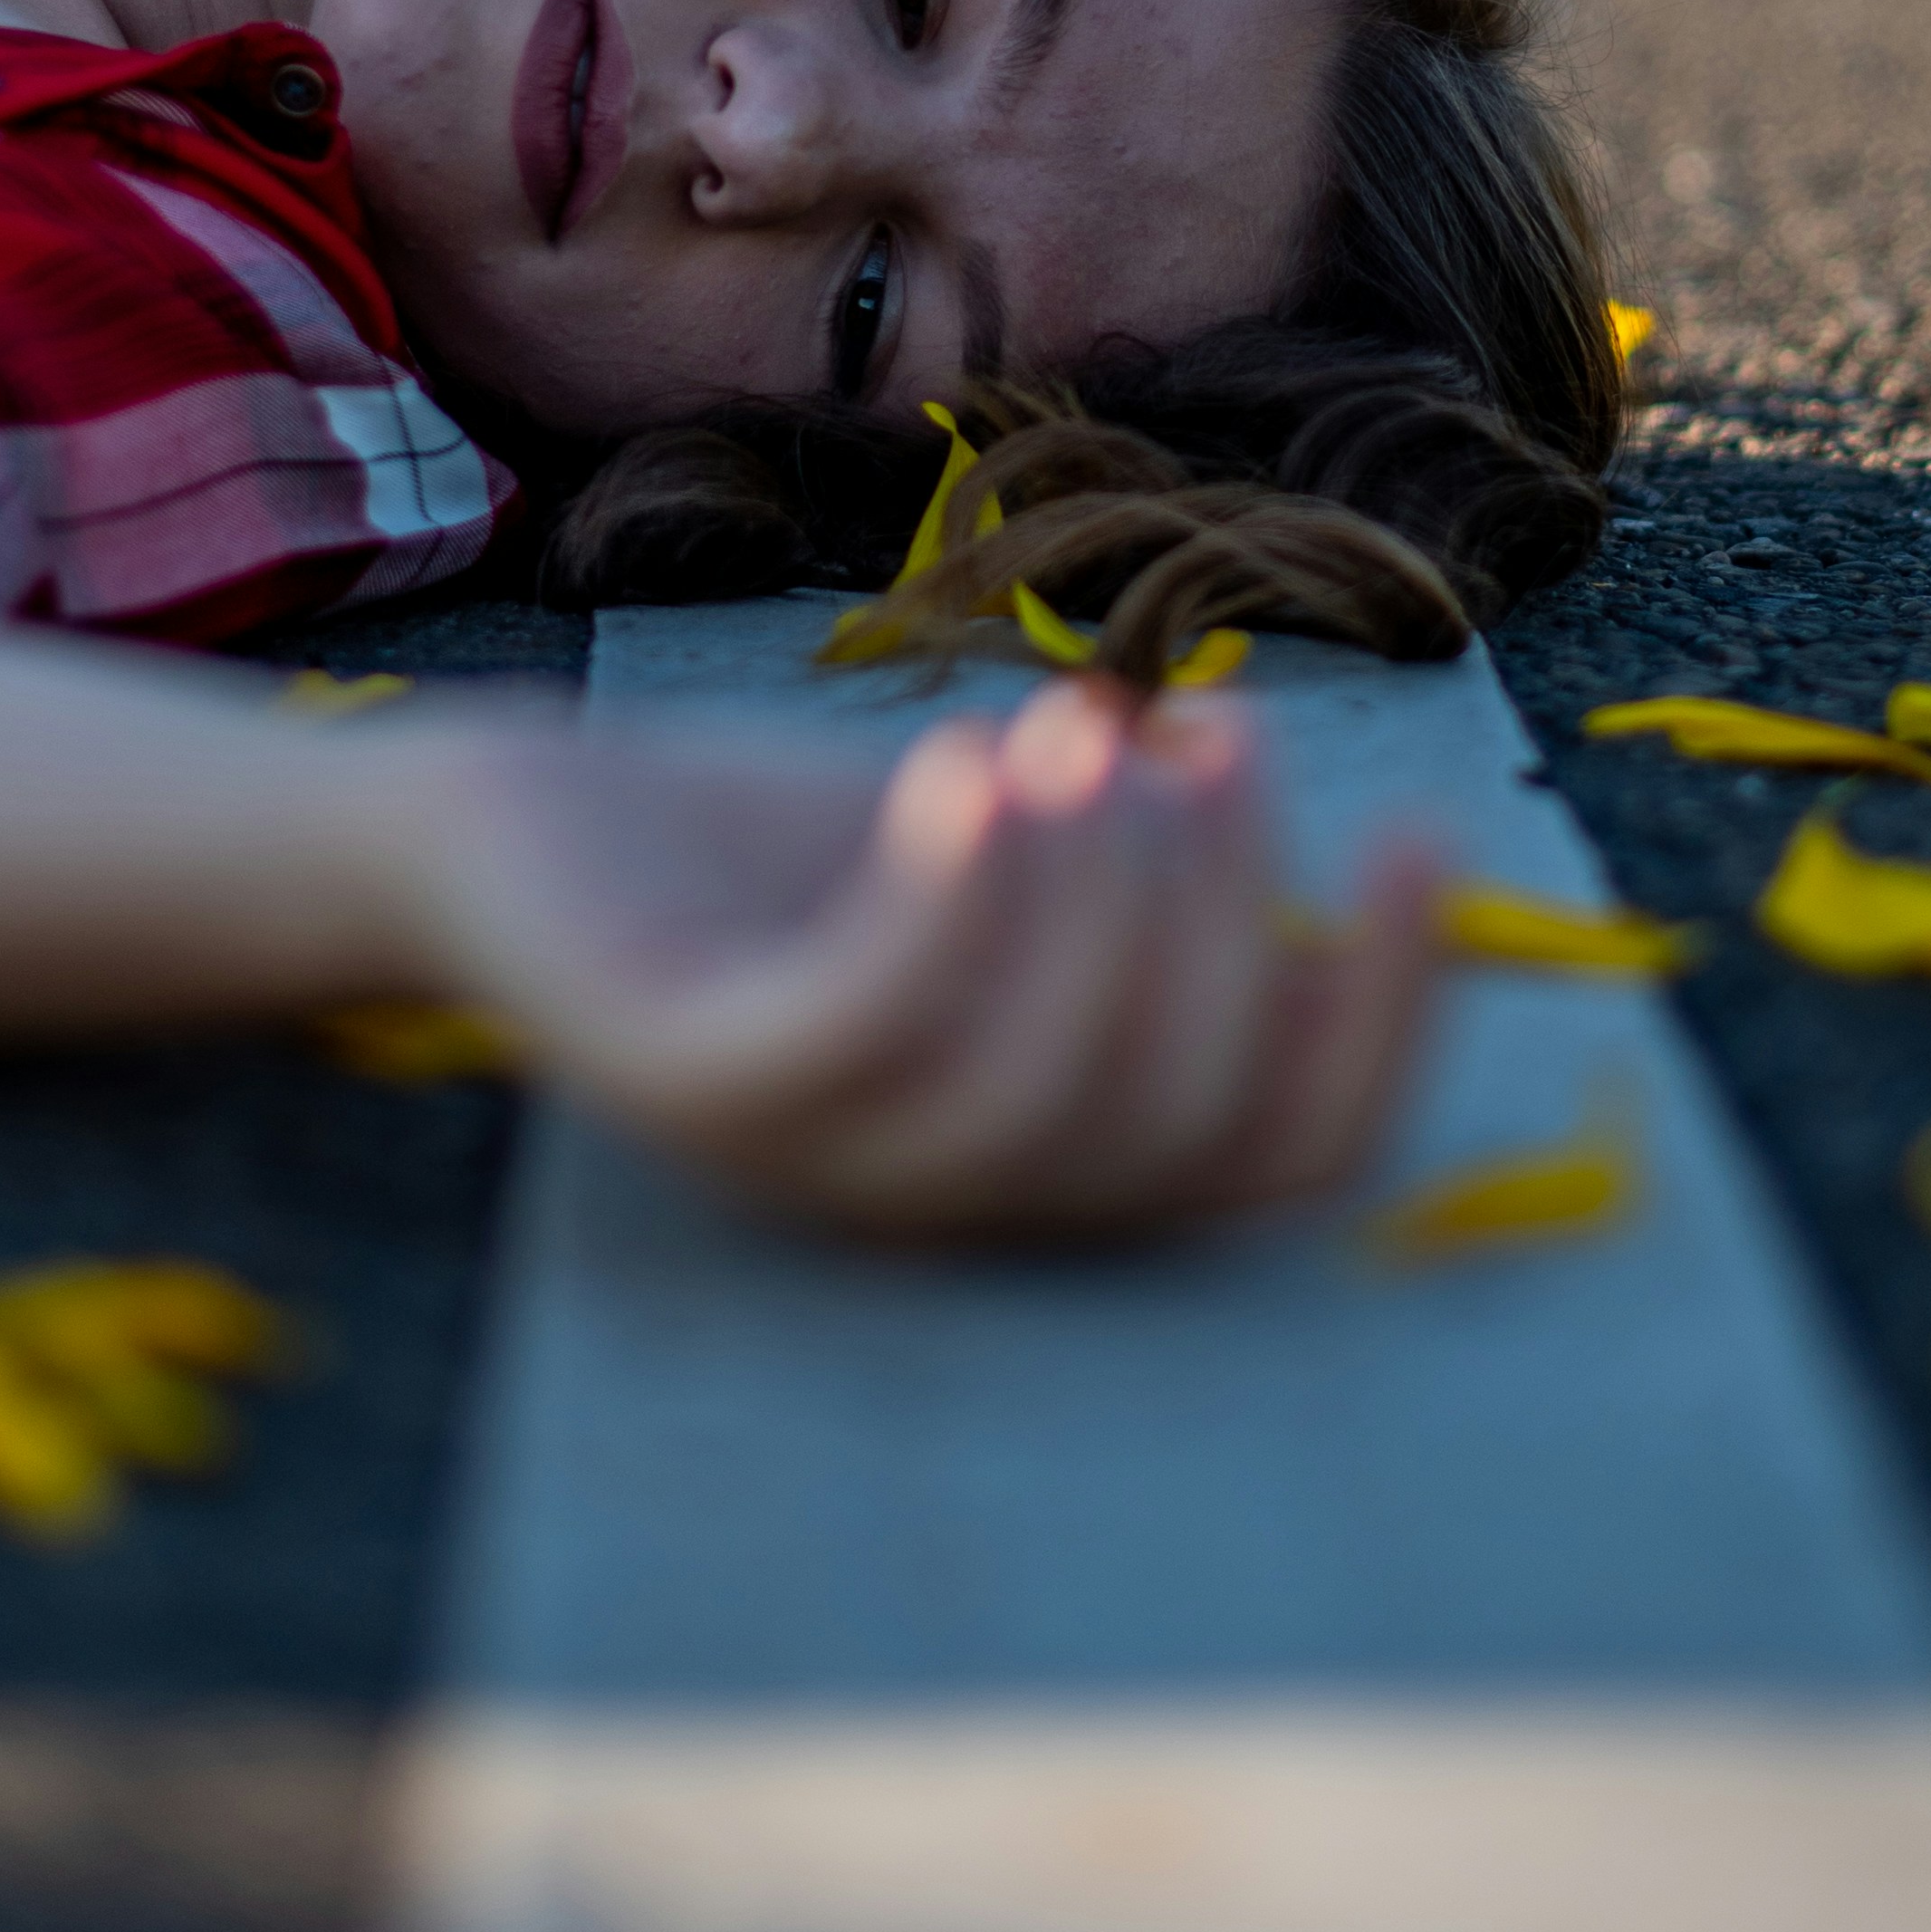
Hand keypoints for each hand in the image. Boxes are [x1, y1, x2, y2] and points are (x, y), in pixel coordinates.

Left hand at [385, 679, 1437, 1241]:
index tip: (1415, 834)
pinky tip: (968, 758)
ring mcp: (812, 1160)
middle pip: (1168, 1120)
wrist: (515, 830)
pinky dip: (953, 890)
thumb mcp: (1008, 867)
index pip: (1277, 1161)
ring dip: (1102, 893)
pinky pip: (866, 1024)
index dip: (1383, 1019)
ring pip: (1036, 1092)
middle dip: (1227, 909)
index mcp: (1047, 1168)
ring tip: (1083, 726)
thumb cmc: (783, 851)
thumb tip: (1358, 882)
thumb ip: (1158, 896)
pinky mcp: (692, 1082)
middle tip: (1207, 730)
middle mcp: (943, 1205)